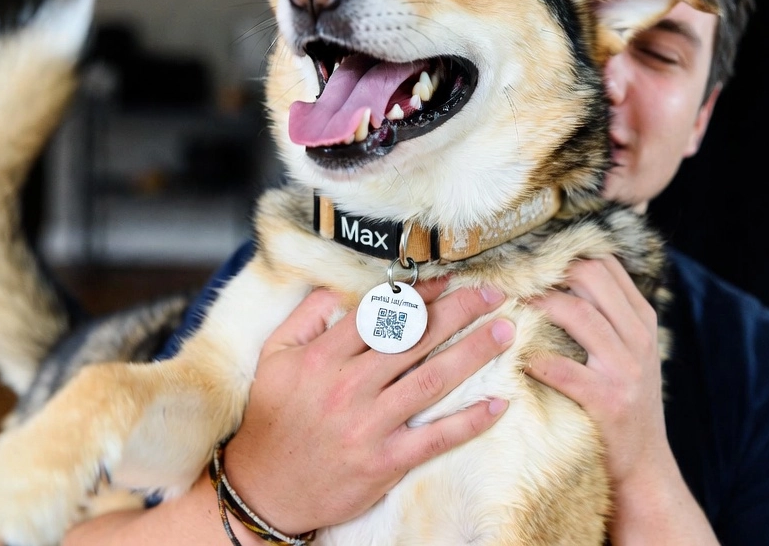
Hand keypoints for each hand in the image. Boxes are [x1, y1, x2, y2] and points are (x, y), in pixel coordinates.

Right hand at [222, 279, 513, 533]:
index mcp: (323, 358)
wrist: (264, 488)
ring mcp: (369, 426)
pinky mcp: (384, 462)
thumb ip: (305, 317)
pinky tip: (498, 405)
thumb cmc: (271, 420)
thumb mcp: (273, 357)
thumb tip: (340, 290)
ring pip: (432, 380)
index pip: (382, 314)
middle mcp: (348, 387)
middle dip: (459, 312)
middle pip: (415, 340)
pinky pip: (436, 438)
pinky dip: (470, 421)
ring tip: (504, 333)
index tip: (450, 280)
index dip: (420, 294)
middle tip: (492, 296)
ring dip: (473, 353)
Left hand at [525, 256, 669, 489]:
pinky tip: (514, 355)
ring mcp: (626, 368)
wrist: (644, 465)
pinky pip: (562, 368)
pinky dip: (534, 358)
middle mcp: (639, 337)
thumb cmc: (624, 402)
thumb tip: (560, 275)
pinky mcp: (608, 400)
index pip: (606, 264)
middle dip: (549, 270)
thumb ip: (606, 315)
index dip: (566, 252)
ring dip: (537, 305)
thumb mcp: (628, 352)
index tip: (532, 255)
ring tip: (508, 305)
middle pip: (592, 276)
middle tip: (514, 275)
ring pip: (578, 313)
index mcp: (642, 320)